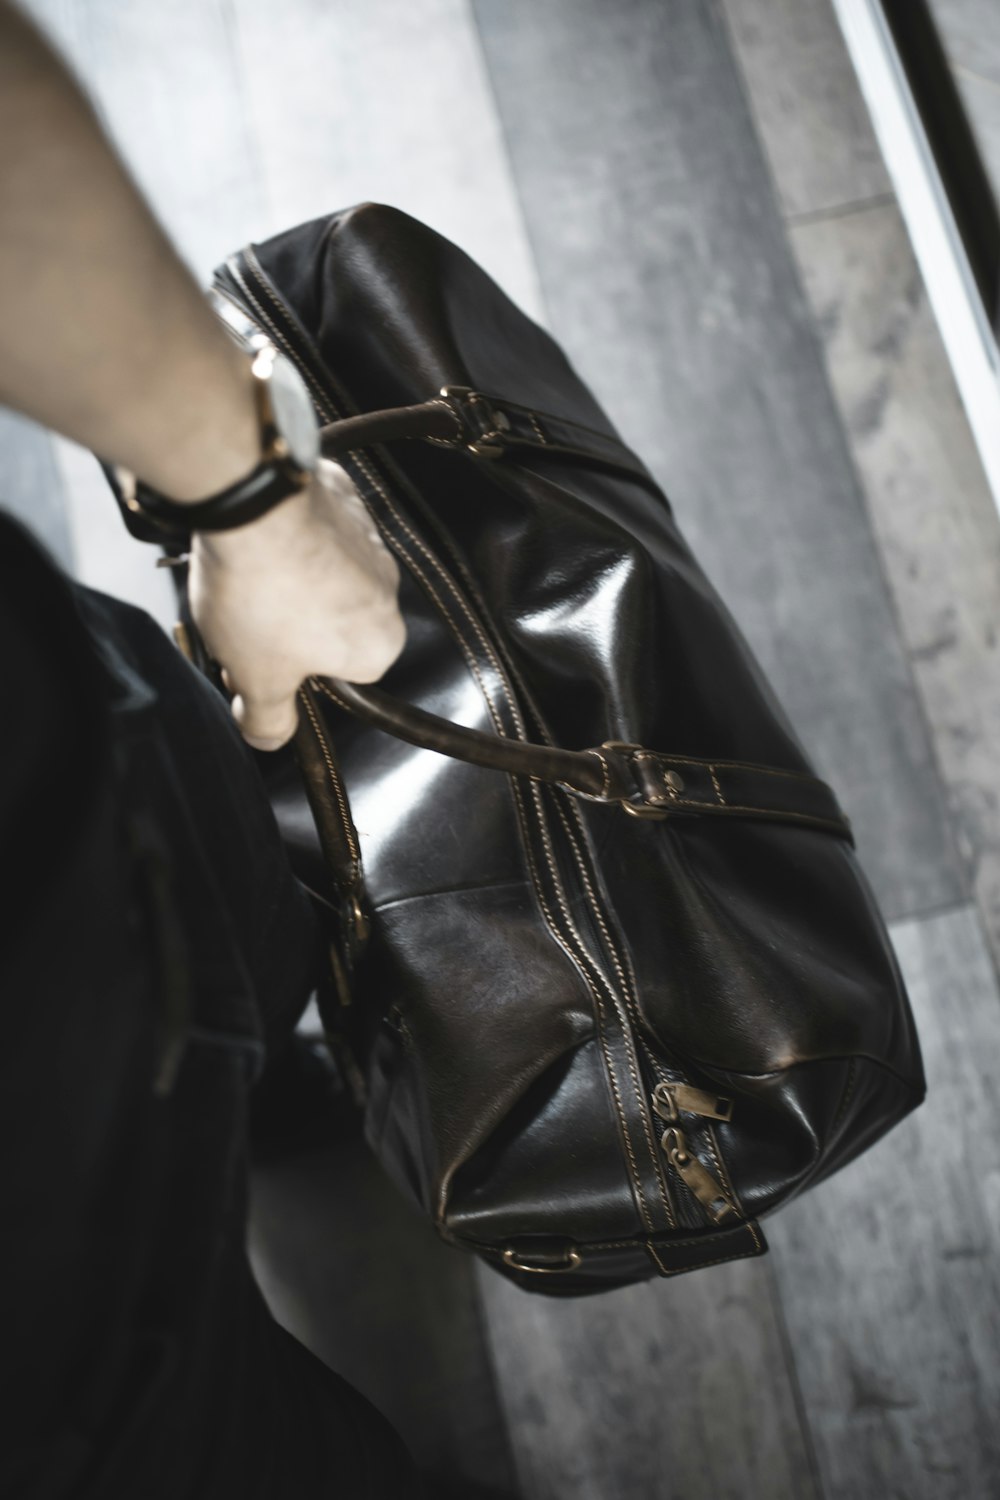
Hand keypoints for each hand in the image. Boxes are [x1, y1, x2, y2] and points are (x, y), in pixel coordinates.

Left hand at [188, 457, 405, 750]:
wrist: (252, 503)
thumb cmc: (263, 594)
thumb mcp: (256, 678)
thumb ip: (267, 719)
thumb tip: (268, 738)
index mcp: (379, 644)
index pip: (343, 677)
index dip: (293, 674)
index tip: (257, 664)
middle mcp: (386, 591)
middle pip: (333, 625)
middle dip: (290, 626)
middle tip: (244, 622)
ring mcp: (369, 539)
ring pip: (324, 575)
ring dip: (288, 580)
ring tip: (245, 578)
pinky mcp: (344, 499)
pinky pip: (315, 530)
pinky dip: (287, 536)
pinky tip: (254, 539)